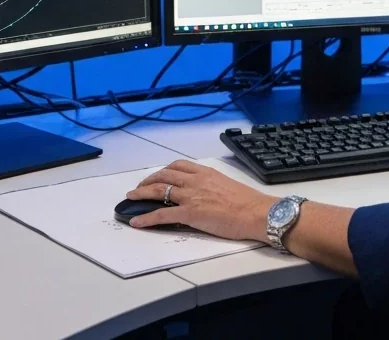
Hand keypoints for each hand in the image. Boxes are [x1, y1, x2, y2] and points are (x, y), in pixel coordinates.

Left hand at [126, 160, 278, 241]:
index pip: (178, 166)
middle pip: (164, 175)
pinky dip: (146, 217)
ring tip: (131, 198)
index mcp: (206, 173)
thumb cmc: (249, 203)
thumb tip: (204, 193)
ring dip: (141, 194)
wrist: (257, 213)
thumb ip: (212, 186)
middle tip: (139, 187)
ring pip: (158, 190)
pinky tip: (137, 222)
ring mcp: (191, 196)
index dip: (164, 170)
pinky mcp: (189, 213)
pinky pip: (161, 213)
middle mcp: (196, 181)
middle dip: (148, 180)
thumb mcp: (227, 185)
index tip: (158, 175)